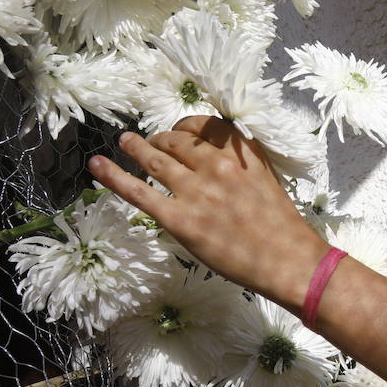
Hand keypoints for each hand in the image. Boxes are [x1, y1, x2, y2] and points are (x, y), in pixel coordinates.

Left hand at [87, 117, 326, 306]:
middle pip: (177, 142)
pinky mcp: (180, 219)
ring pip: (156, 160)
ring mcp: (196, 191)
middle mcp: (216, 164)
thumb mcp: (266, 179)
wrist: (288, 260)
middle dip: (161, 140)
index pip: (203, 126)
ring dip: (136, 148)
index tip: (179, 132)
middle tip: (152, 143)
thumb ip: (241, 165)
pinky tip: (97, 165)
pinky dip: (114, 176)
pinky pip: (139, 192)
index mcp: (241, 152)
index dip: (185, 127)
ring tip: (125, 141)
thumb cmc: (282, 228)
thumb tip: (212, 160)